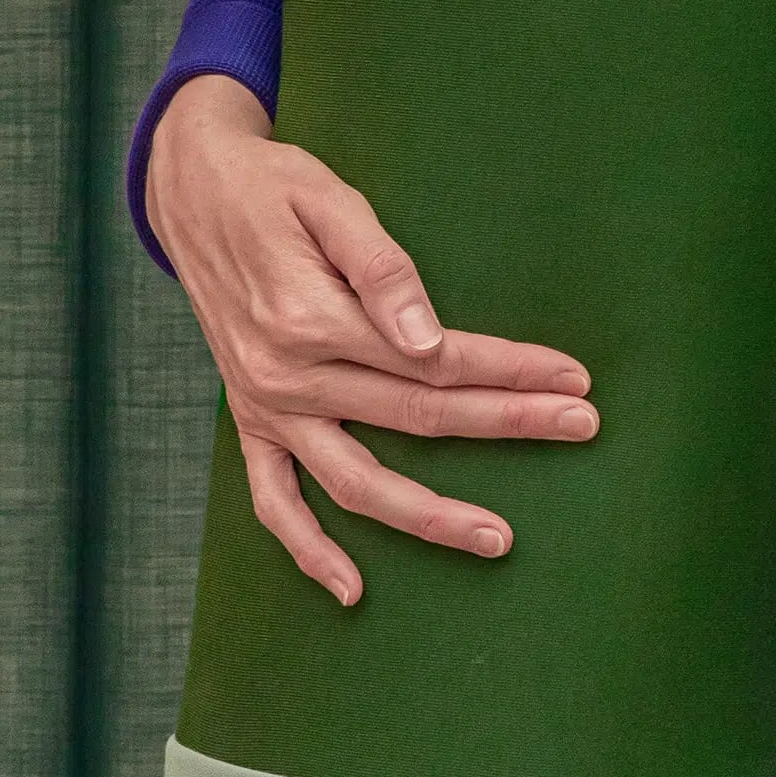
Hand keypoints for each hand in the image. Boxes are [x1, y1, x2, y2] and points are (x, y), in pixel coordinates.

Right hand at [144, 72, 597, 606]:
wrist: (192, 190)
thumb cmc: (273, 187)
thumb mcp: (329, 199)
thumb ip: (382, 269)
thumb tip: (429, 338)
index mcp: (312, 319)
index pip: (435, 360)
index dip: (510, 369)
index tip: (573, 378)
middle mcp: (288, 376)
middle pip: (418, 418)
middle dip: (507, 424)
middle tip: (583, 426)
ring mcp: (266, 407)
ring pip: (357, 481)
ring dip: (430, 515)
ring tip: (499, 538)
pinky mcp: (250, 420)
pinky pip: (273, 502)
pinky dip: (309, 549)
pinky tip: (353, 589)